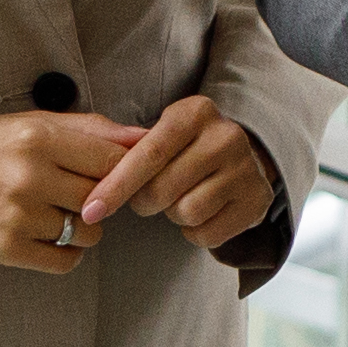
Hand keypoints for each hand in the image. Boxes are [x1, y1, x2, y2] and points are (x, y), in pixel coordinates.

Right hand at [0, 108, 140, 274]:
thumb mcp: (29, 122)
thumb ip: (89, 128)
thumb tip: (142, 136)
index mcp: (37, 136)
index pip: (112, 161)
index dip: (122, 172)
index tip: (110, 177)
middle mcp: (29, 174)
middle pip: (103, 198)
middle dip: (100, 200)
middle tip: (76, 195)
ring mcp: (17, 214)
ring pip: (89, 233)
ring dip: (83, 229)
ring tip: (57, 216)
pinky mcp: (5, 248)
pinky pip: (65, 262)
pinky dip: (67, 254)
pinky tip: (50, 239)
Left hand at [81, 92, 285, 253]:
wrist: (241, 158)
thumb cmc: (184, 148)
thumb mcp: (161, 133)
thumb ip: (127, 149)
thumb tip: (93, 181)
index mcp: (195, 112)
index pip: (149, 153)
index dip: (116, 185)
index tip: (90, 210)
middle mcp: (225, 136)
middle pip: (163, 189)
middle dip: (145, 201)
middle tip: (150, 196)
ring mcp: (245, 169)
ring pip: (186, 213)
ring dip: (173, 215)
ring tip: (182, 197)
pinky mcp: (256, 201)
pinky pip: (207, 234)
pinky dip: (195, 232)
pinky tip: (203, 212)